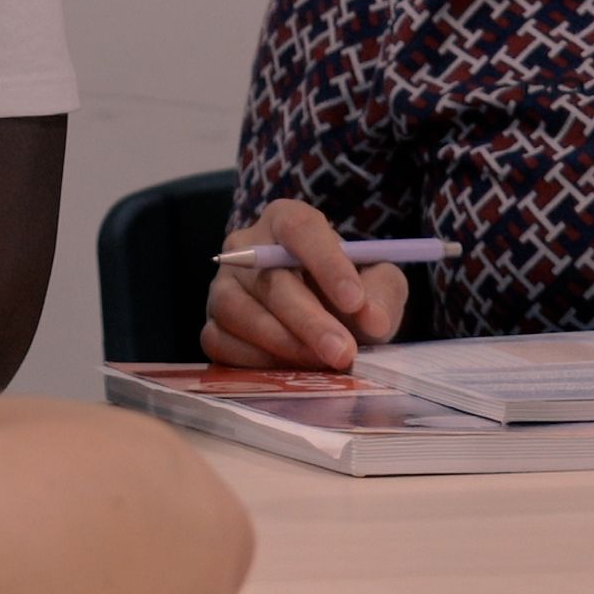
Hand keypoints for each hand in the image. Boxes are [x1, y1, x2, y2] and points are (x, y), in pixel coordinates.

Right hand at [199, 199, 406, 370]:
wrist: (320, 317)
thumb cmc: (346, 292)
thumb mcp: (376, 284)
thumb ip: (381, 294)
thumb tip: (374, 320)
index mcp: (286, 220)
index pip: (299, 230)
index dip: (327, 264)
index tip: (355, 301)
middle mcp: (246, 248)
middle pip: (269, 279)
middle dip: (309, 320)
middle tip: (343, 351)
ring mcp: (223, 287)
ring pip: (240, 312)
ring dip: (284, 344)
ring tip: (323, 364)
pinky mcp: (212, 325)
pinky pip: (223, 343)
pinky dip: (257, 362)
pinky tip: (291, 372)